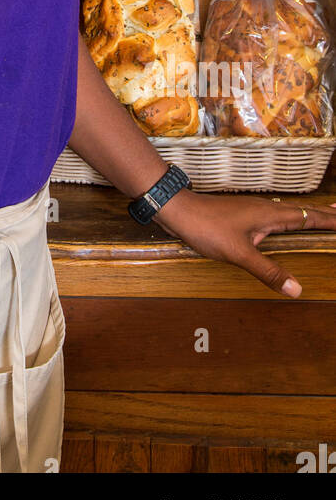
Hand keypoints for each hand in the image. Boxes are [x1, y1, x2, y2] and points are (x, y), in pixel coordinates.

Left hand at [148, 187, 335, 297]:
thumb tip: (297, 290)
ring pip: (288, 213)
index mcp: (270, 214)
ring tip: (321, 218)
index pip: (307, 217)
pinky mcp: (242, 217)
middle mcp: (265, 209)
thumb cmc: (207, 227)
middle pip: (301, 212)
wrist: (178, 211)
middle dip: (323, 215)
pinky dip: (287, 220)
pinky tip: (282, 226)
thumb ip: (268, 271)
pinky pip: (274, 217)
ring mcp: (253, 212)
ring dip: (306, 216)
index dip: (327, 220)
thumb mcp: (240, 253)